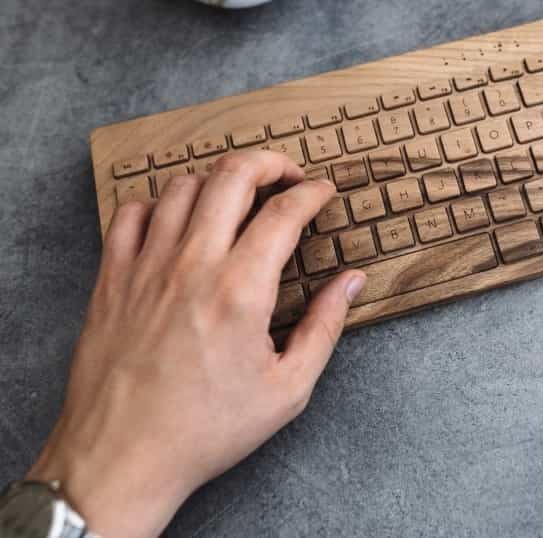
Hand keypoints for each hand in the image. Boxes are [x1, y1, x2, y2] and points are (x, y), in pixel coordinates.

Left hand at [27, 151, 365, 536]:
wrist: (122, 458)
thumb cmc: (206, 430)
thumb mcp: (287, 389)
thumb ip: (325, 327)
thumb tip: (352, 281)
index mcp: (241, 291)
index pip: (284, 211)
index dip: (313, 192)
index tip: (324, 191)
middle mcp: (192, 266)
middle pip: (232, 176)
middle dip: (270, 162)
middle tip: (288, 175)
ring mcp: (146, 267)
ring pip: (183, 186)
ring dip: (219, 180)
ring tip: (238, 197)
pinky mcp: (112, 279)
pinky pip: (130, 213)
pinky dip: (158, 204)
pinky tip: (176, 221)